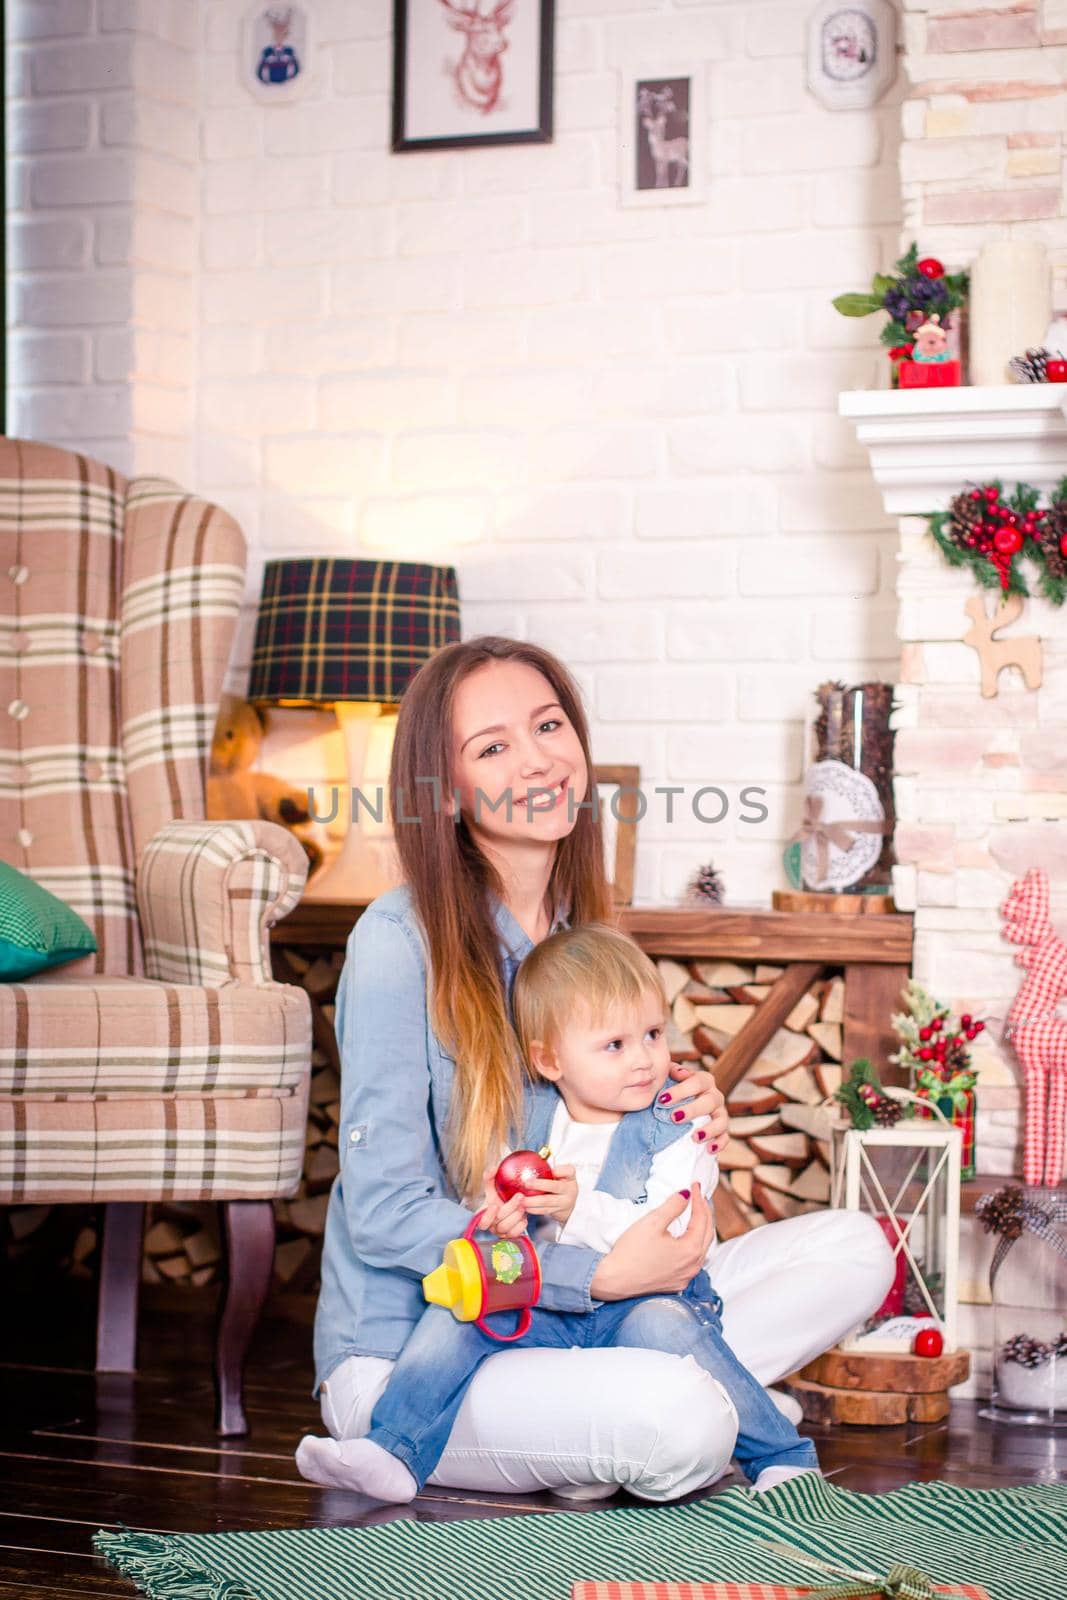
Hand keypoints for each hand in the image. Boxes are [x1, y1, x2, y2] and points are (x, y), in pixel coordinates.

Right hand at [476, 1168, 527, 1239]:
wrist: (511, 1204)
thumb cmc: (499, 1196)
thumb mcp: (492, 1186)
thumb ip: (489, 1177)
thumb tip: (494, 1168)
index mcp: (485, 1215)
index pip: (482, 1223)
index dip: (488, 1216)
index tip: (495, 1205)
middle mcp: (492, 1226)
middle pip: (499, 1222)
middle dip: (510, 1208)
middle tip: (520, 1196)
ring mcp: (502, 1232)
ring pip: (508, 1228)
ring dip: (517, 1215)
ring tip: (523, 1205)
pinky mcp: (512, 1236)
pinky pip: (517, 1232)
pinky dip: (522, 1223)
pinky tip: (524, 1216)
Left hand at [521, 1164, 577, 1226]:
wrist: (569, 1202)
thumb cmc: (561, 1182)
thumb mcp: (562, 1173)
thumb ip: (552, 1167)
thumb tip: (536, 1157)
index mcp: (570, 1177)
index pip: (568, 1171)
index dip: (559, 1170)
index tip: (550, 1170)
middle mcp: (570, 1190)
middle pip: (554, 1187)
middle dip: (540, 1185)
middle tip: (526, 1183)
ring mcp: (564, 1203)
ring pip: (547, 1202)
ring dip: (532, 1201)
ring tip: (521, 1199)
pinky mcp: (557, 1212)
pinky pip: (543, 1211)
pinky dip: (532, 1209)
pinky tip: (523, 1206)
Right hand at [589, 1185, 715, 1300]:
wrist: (614, 1280)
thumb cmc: (631, 1252)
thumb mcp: (652, 1222)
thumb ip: (673, 1206)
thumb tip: (686, 1195)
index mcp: (690, 1250)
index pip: (701, 1219)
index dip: (699, 1200)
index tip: (695, 1186)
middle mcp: (693, 1266)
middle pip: (707, 1234)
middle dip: (705, 1213)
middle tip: (700, 1197)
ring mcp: (685, 1277)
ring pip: (702, 1249)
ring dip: (702, 1230)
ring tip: (698, 1214)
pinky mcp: (677, 1283)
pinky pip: (693, 1262)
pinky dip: (694, 1246)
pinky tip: (688, 1240)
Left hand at [659, 1063, 728, 1153]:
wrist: (679, 1108)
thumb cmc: (673, 1092)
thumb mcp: (670, 1079)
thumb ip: (671, 1072)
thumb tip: (678, 1072)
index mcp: (704, 1081)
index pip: (696, 1082)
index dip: (680, 1090)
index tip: (662, 1100)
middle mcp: (715, 1095)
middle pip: (710, 1101)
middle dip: (693, 1110)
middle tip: (674, 1118)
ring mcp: (721, 1113)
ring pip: (721, 1120)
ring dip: (710, 1129)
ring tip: (695, 1137)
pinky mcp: (723, 1131)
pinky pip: (726, 1137)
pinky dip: (719, 1143)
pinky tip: (709, 1150)